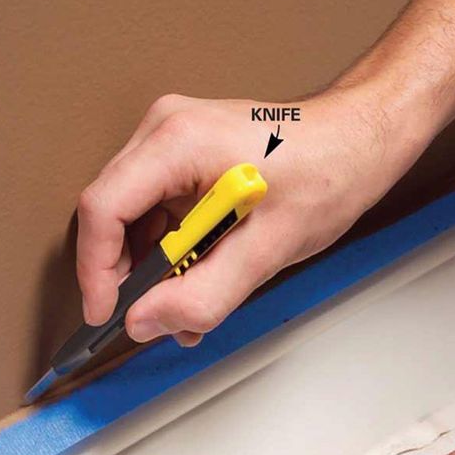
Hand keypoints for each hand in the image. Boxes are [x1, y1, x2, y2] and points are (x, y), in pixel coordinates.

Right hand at [76, 89, 429, 345]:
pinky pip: (152, 211)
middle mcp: (163, 132)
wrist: (359, 138)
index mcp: (177, 143)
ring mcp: (169, 140)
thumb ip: (203, 296)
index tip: (105, 313)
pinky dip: (164, 251)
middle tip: (149, 317)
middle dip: (123, 275)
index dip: (94, 270)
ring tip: (181, 306)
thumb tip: (144, 322)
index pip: (103, 210)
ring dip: (147, 269)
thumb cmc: (329, 173)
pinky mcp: (180, 156)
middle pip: (109, 214)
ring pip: (128, 218)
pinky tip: (192, 279)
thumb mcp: (269, 249)